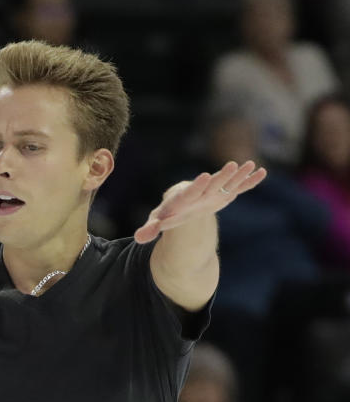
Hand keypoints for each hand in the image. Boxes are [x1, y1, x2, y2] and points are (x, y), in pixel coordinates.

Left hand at [134, 161, 267, 243]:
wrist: (180, 201)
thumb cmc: (167, 212)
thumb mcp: (157, 220)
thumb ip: (149, 228)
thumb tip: (139, 237)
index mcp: (184, 197)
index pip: (191, 191)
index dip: (198, 185)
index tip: (205, 176)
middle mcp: (201, 192)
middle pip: (212, 184)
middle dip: (222, 176)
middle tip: (232, 165)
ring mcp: (214, 192)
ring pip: (228, 183)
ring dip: (239, 175)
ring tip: (251, 164)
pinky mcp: (224, 194)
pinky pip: (239, 187)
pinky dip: (250, 181)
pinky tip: (262, 172)